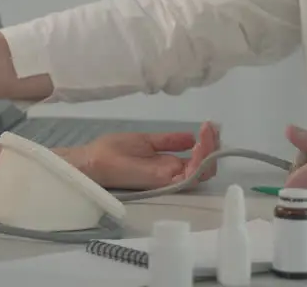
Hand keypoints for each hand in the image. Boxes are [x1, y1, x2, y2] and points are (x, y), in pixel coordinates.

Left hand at [64, 121, 220, 189]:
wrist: (94, 160)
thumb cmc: (114, 151)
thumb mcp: (146, 141)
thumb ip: (168, 141)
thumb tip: (190, 136)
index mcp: (168, 164)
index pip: (197, 159)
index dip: (208, 145)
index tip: (210, 125)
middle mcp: (171, 173)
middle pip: (205, 167)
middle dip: (213, 147)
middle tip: (212, 129)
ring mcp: (167, 178)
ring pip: (201, 171)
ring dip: (208, 150)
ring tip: (207, 132)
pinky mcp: (161, 182)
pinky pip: (187, 175)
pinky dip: (197, 160)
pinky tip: (197, 144)